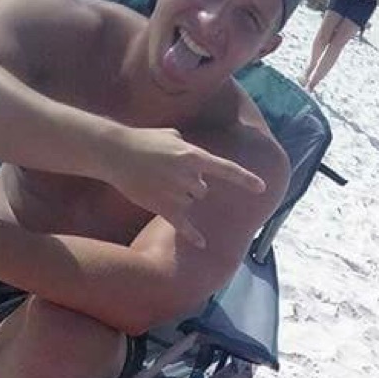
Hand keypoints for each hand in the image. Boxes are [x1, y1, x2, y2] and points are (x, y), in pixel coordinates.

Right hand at [105, 127, 265, 248]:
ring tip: (156, 183)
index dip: (245, 179)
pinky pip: (182, 224)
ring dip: (178, 197)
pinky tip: (202, 243)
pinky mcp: (162, 206)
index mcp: (193, 156)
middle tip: (168, 175)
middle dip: (190, 185)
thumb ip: (187, 145)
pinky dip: (192, 234)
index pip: (226, 169)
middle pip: (202, 190)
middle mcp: (189, 176)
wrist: (116, 153)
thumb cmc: (143, 140)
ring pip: (189, 202)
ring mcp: (176, 193)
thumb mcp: (171, 134)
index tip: (262, 188)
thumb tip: (192, 155)